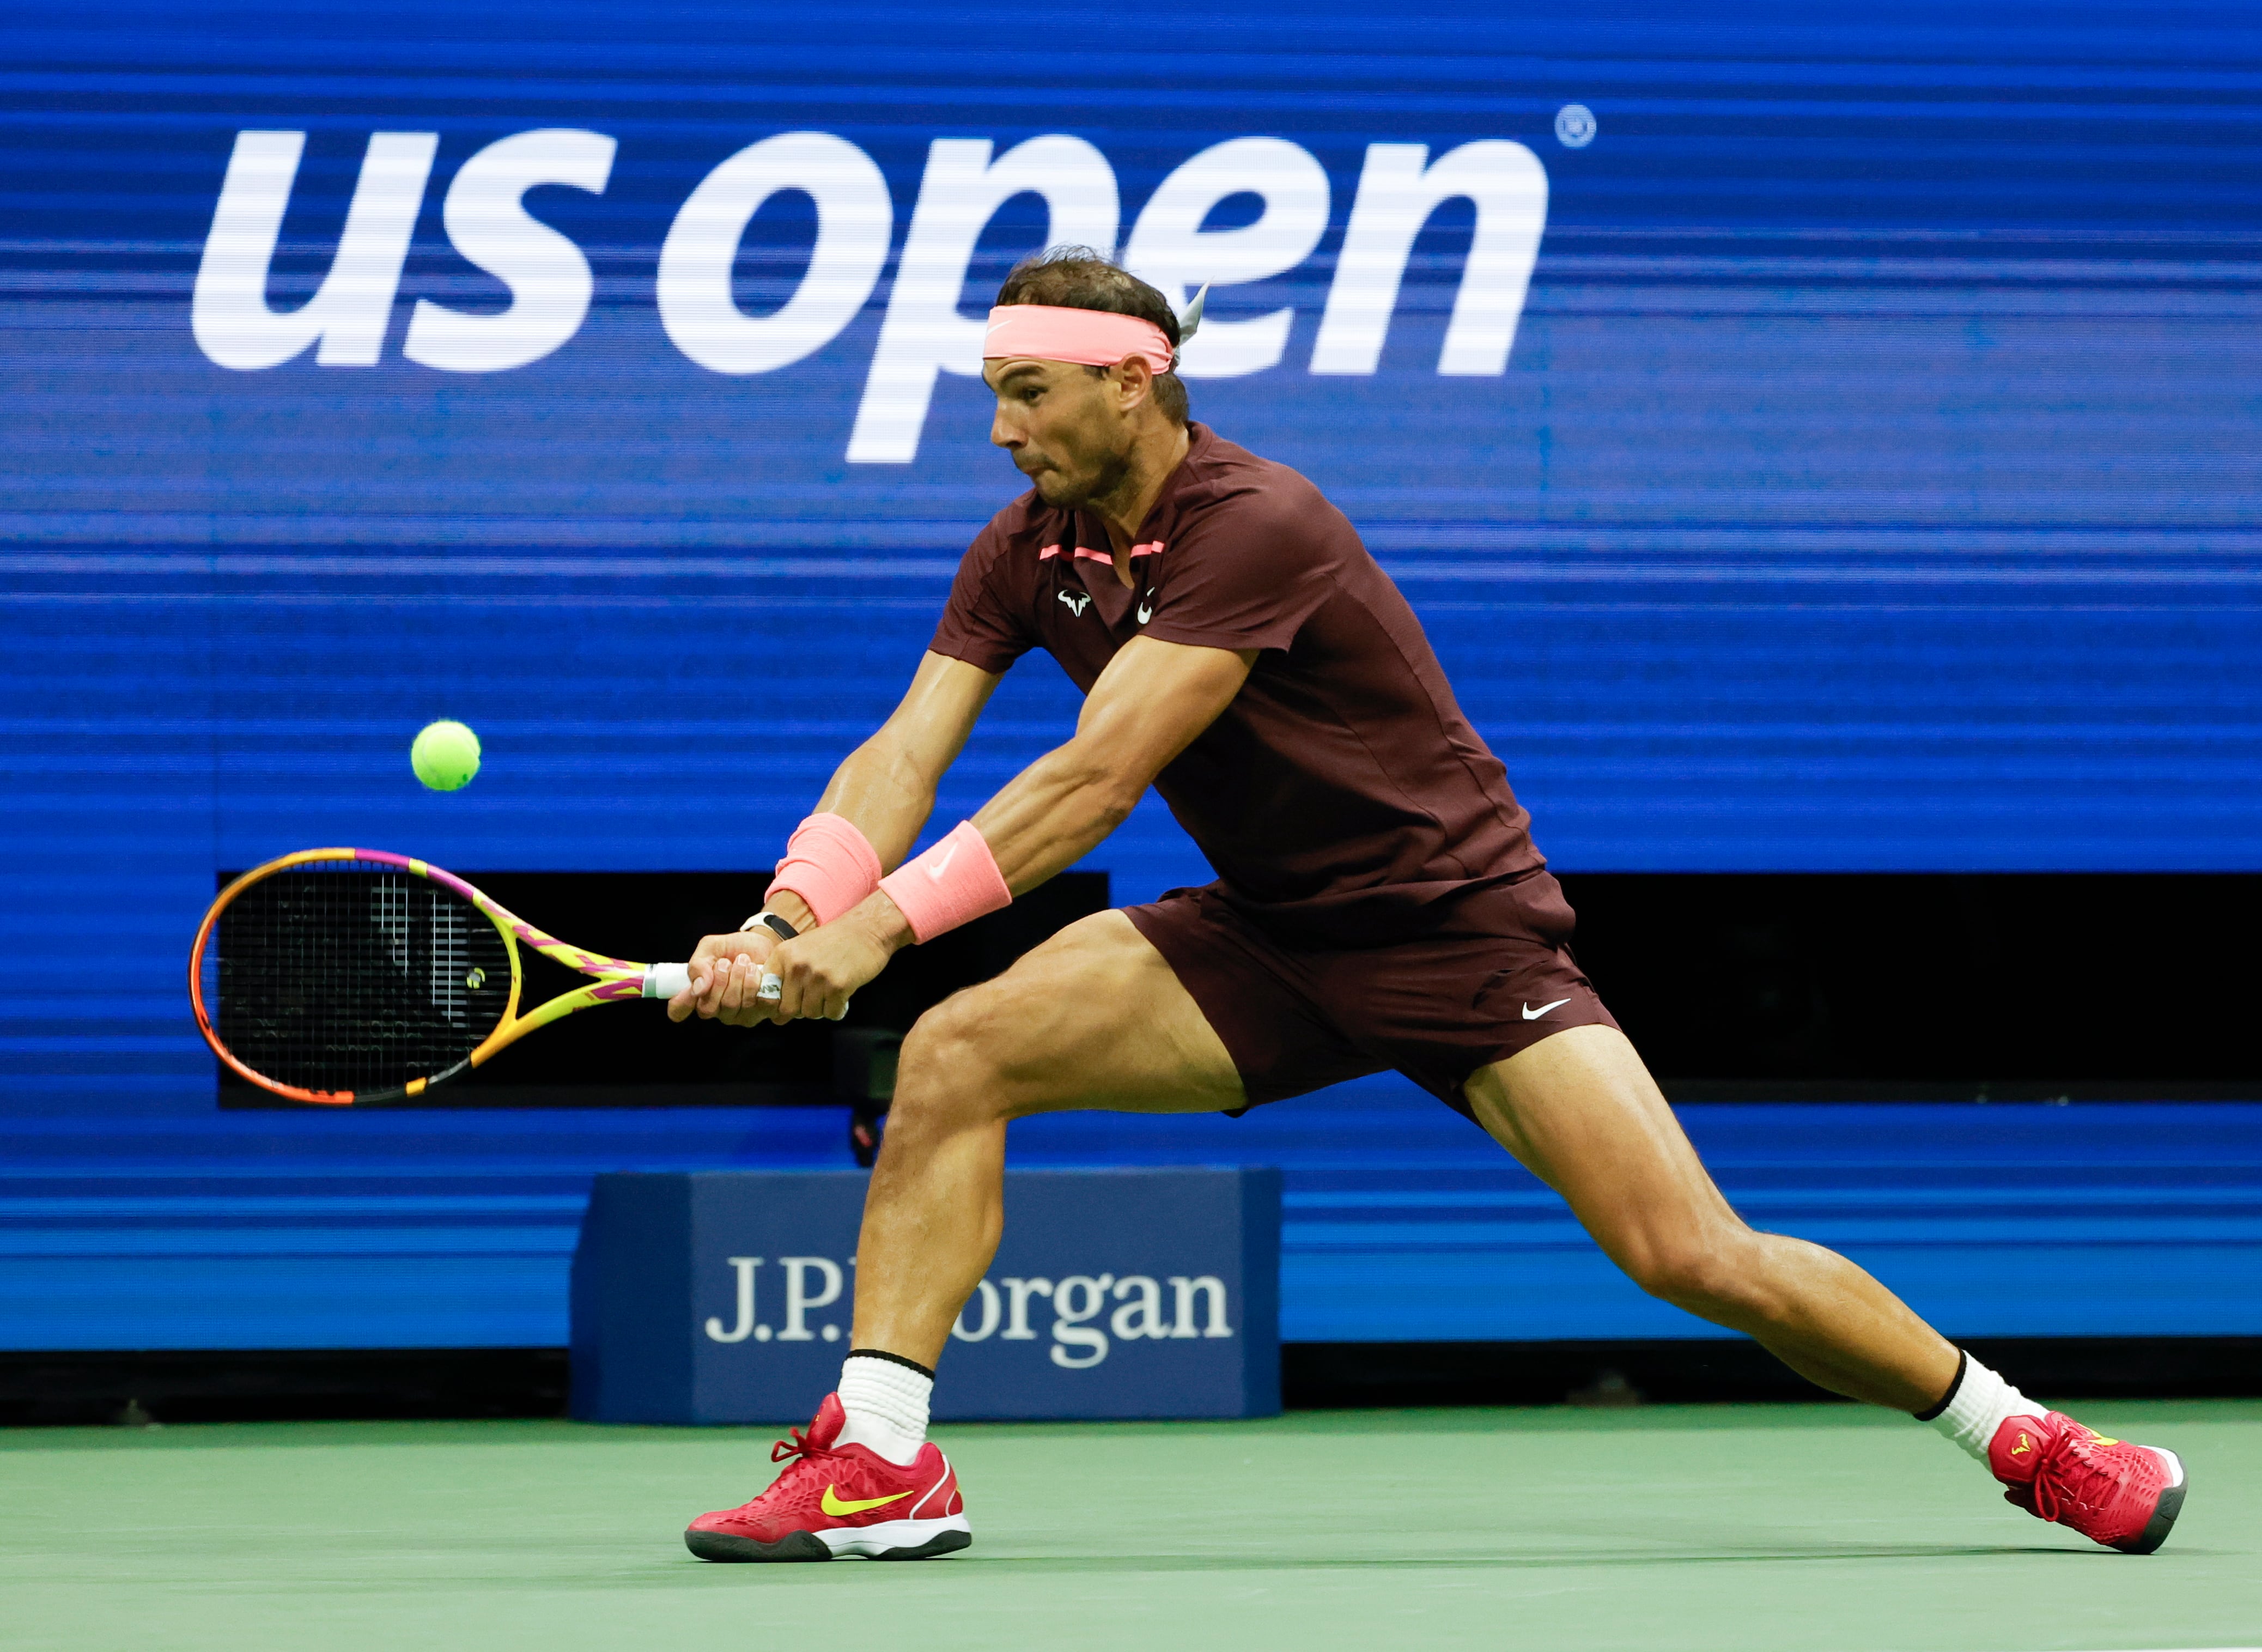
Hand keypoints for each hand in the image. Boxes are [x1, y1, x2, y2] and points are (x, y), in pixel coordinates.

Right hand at [667, 928, 779, 1026]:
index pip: (678, 1011)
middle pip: (708, 1008)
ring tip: (744, 961)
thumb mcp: (710, 948)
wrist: (763, 943)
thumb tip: (698, 987)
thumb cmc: (733, 948)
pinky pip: (754, 1004)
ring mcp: (736, 1014)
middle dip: (718, 981)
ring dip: (738, 978)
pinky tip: (755, 971)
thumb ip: (699, 965)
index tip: (692, 988)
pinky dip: (755, 983)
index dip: (681, 1004)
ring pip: (731, 1005)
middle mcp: (715, 1009)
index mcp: (697, 994)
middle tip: (726, 962)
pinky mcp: (758, 1012)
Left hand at [761, 912, 897, 1022]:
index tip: (789, 1003)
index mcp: (783, 955)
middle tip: (814, 999)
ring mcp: (817, 976)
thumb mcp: (801, 948)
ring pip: (810, 1013)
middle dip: (801, 1009)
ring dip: (821, 1008)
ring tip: (830, 993)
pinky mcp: (838, 986)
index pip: (767, 994)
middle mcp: (797, 966)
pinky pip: (831, 1013)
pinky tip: (842, 996)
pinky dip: (837, 1009)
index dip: (777, 1004)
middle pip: (788, 1009)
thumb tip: (776, 1010)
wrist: (867, 929)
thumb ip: (785, 972)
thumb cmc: (835, 941)